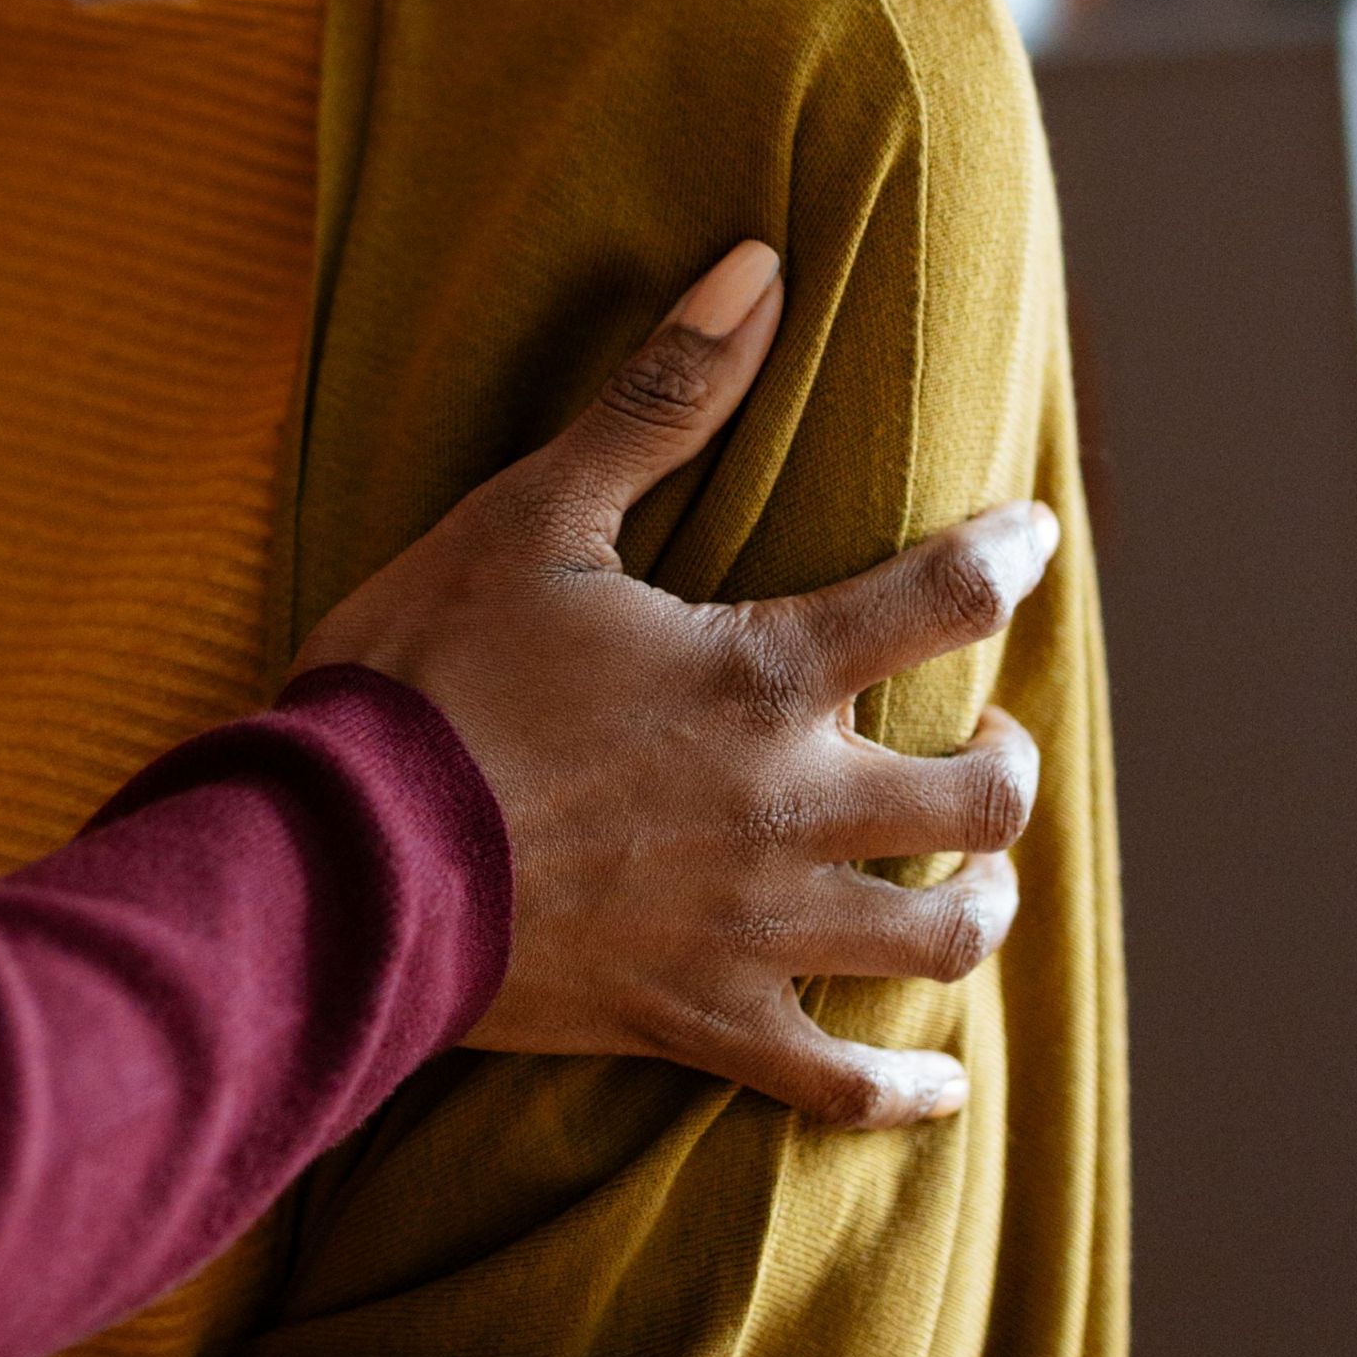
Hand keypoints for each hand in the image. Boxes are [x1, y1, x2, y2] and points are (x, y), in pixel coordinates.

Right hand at [296, 241, 1049, 1127]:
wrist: (331, 859)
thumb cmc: (423, 673)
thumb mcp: (532, 512)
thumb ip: (659, 395)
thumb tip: (758, 263)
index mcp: (759, 676)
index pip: (942, 601)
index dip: (1005, 559)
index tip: (1024, 540)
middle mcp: (788, 808)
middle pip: (983, 802)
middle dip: (1005, 766)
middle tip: (983, 740)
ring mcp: (750, 927)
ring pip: (939, 937)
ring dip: (975, 901)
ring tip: (964, 874)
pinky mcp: (694, 1019)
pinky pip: (836, 1083)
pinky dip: (901, 1093)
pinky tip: (936, 1088)